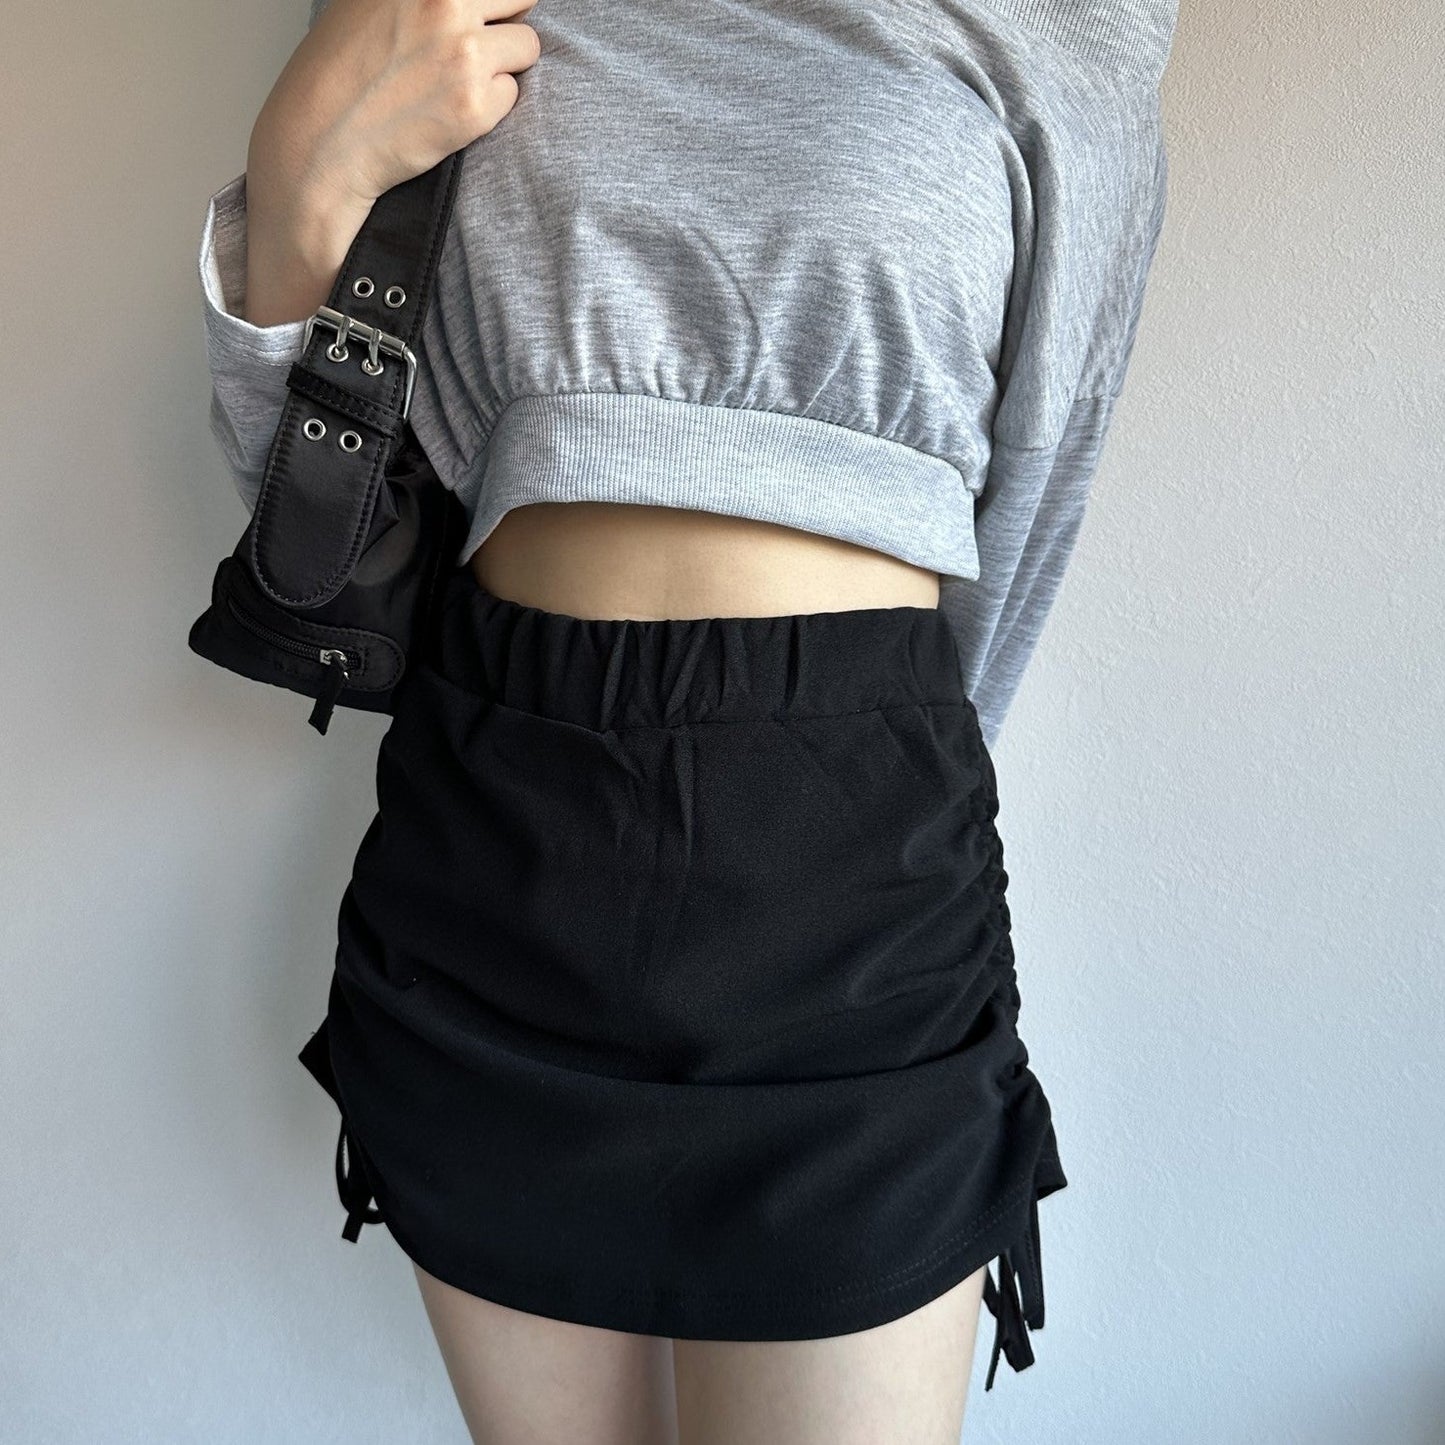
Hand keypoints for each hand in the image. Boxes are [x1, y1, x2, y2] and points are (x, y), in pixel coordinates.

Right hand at [241, 0, 541, 325]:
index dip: (492, 1)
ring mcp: (464, 54)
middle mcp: (445, 2)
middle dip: (505, 22)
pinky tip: (454, 110)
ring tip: (463, 80)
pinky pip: (513, 92)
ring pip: (527, 45)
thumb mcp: (368, 2)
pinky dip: (493, 104)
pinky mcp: (476, 105)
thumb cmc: (338, 73)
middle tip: (478, 46)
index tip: (486, 14)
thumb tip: (463, 3)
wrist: (323, 141)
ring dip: (504, 63)